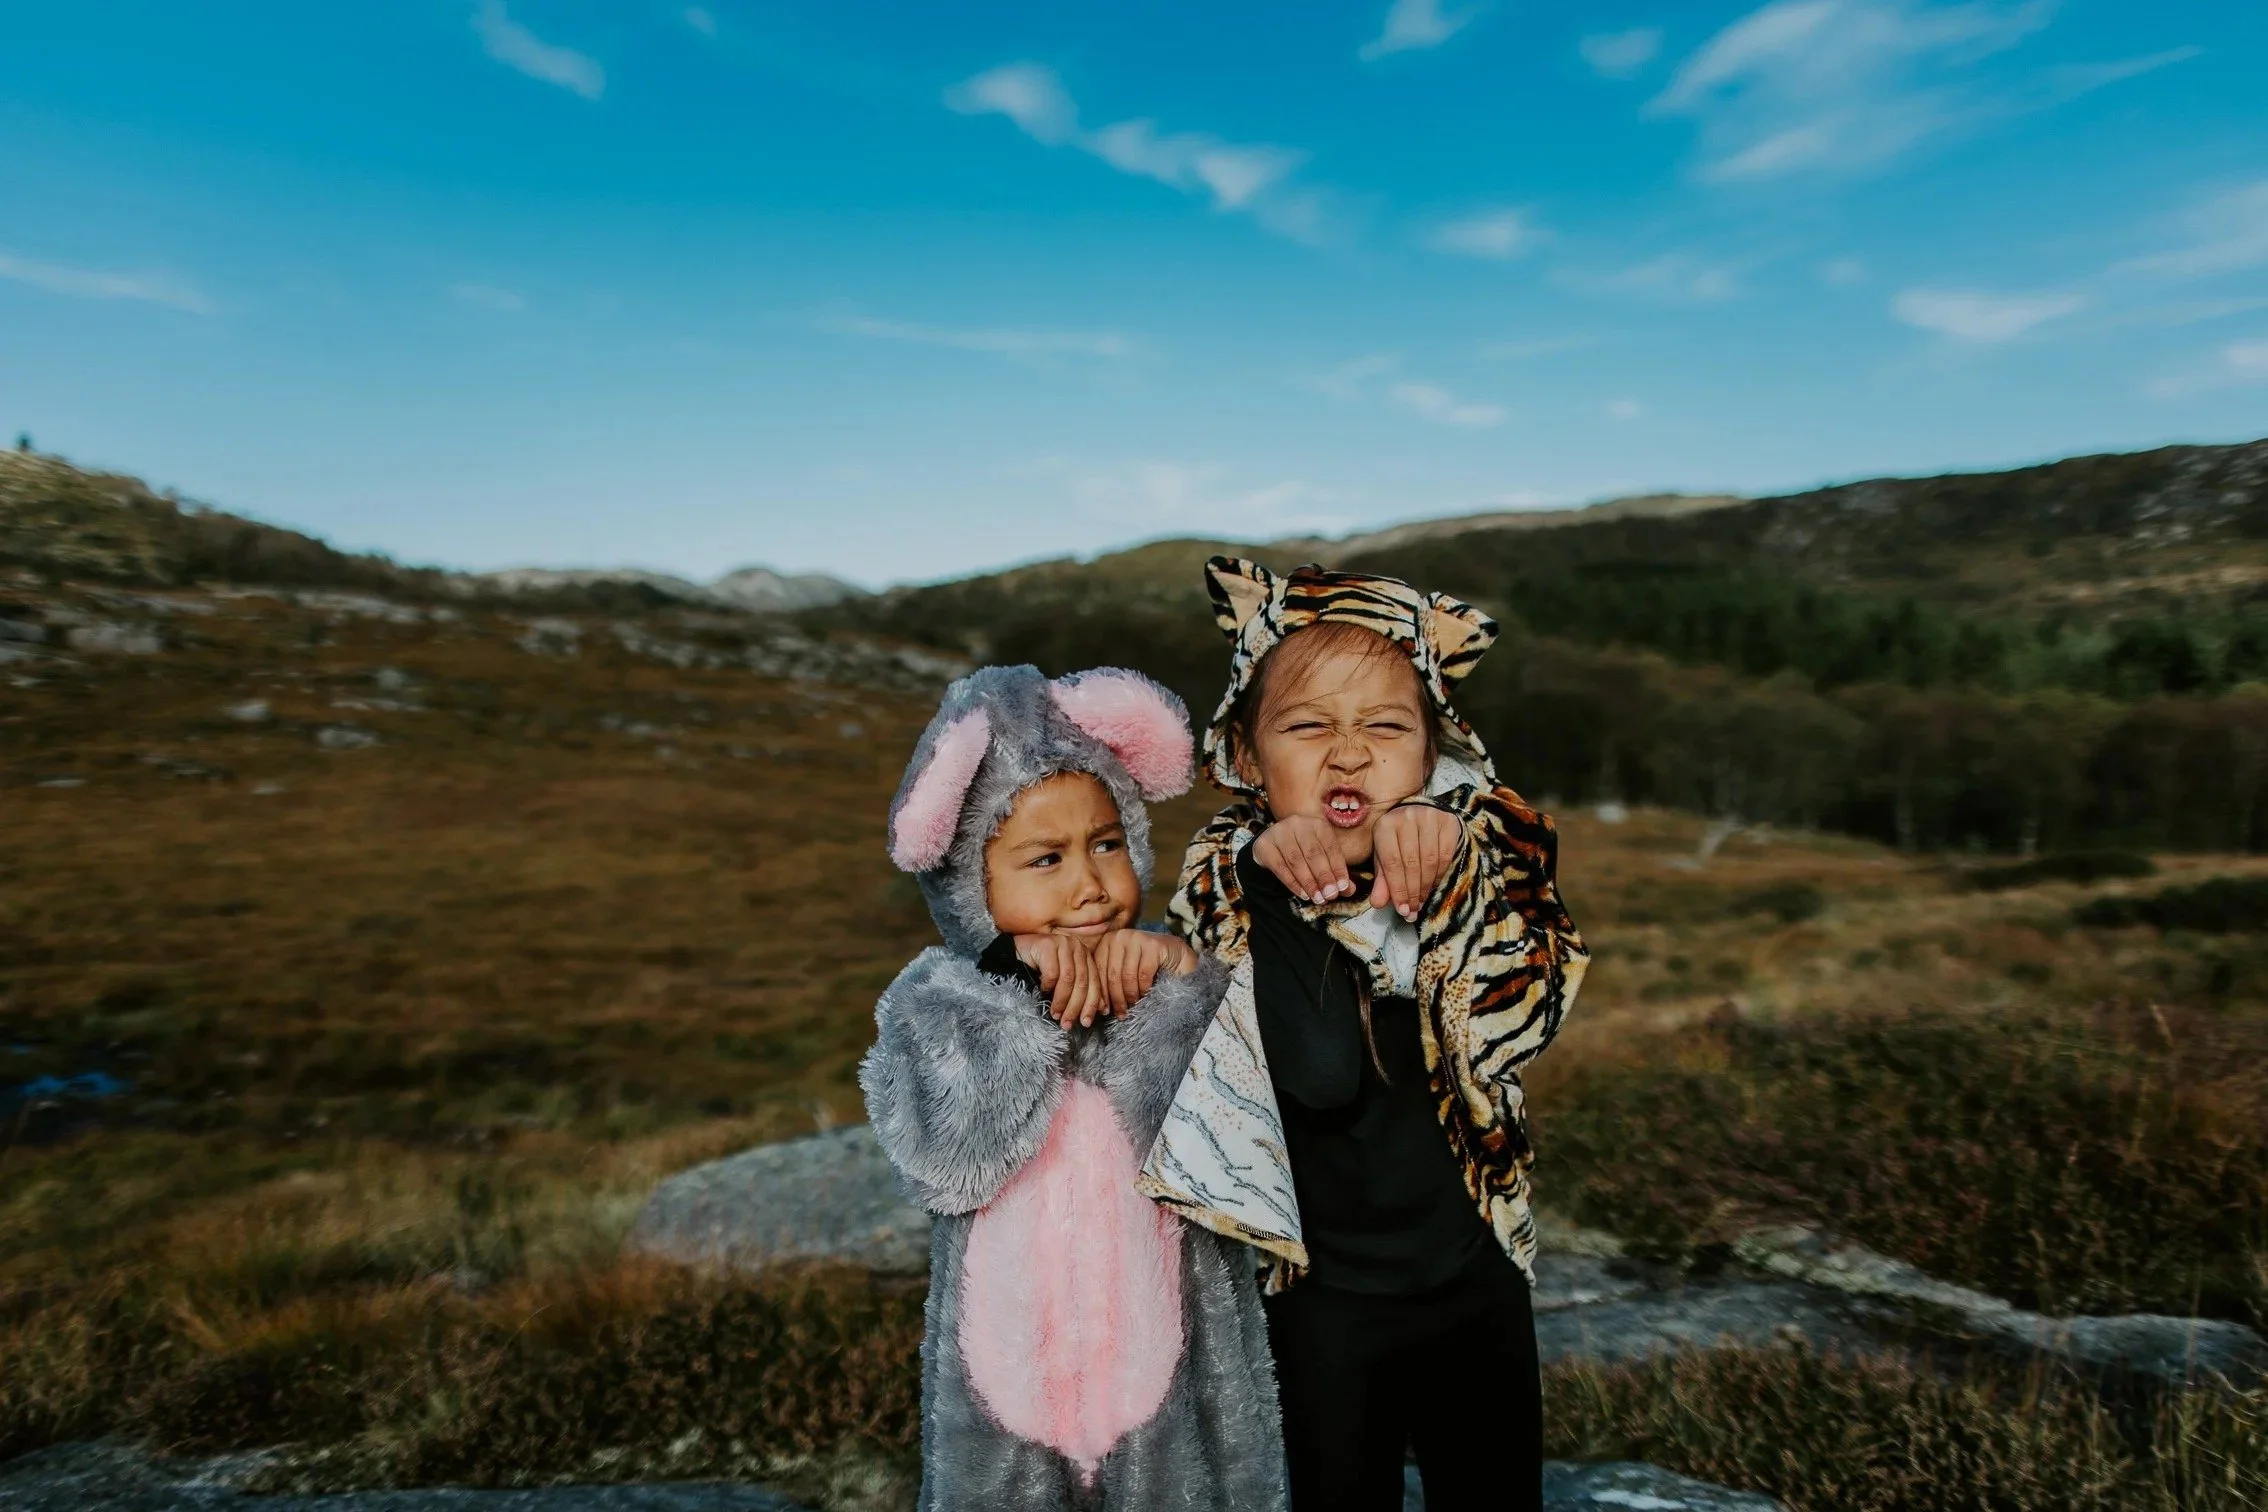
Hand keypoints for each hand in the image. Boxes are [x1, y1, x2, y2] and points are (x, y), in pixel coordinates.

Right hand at [1013, 933, 1109, 1028]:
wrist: (1015, 953)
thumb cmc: (1041, 970)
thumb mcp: (1065, 982)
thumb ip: (1082, 991)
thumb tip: (1103, 1010)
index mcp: (1085, 956)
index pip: (1094, 983)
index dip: (1092, 1004)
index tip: (1086, 1022)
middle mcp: (1077, 947)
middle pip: (1082, 983)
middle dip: (1075, 1007)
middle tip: (1067, 1024)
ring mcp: (1063, 943)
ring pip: (1068, 980)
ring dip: (1061, 1002)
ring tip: (1055, 1014)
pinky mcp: (1047, 944)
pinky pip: (1052, 973)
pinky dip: (1048, 987)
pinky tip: (1042, 991)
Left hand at [1093, 930, 1198, 1014]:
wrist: (1177, 956)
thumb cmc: (1146, 968)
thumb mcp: (1123, 972)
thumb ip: (1109, 982)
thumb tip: (1097, 1006)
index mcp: (1107, 941)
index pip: (1098, 971)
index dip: (1101, 993)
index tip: (1104, 1010)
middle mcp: (1120, 936)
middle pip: (1112, 974)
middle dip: (1116, 998)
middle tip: (1121, 1014)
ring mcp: (1137, 938)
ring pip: (1127, 976)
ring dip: (1131, 996)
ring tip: (1134, 1005)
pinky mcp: (1154, 945)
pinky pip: (1143, 974)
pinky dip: (1144, 988)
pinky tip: (1146, 994)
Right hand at [1251, 815, 1355, 904]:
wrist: (1274, 842)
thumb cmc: (1304, 850)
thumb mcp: (1323, 857)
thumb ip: (1336, 873)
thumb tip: (1349, 890)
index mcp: (1318, 825)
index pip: (1331, 847)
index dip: (1338, 868)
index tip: (1343, 887)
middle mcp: (1298, 824)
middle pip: (1313, 853)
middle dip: (1324, 877)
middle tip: (1330, 895)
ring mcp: (1279, 833)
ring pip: (1296, 861)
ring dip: (1309, 883)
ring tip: (1318, 898)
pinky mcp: (1264, 845)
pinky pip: (1279, 867)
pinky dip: (1292, 883)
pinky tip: (1302, 894)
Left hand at [1368, 803, 1462, 920]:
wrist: (1421, 813)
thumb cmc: (1399, 840)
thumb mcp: (1385, 857)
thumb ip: (1382, 880)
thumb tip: (1378, 904)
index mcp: (1385, 826)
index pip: (1392, 863)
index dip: (1397, 889)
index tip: (1402, 910)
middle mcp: (1406, 818)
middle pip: (1411, 864)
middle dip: (1412, 892)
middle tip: (1413, 911)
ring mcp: (1429, 817)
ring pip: (1429, 861)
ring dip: (1426, 886)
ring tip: (1422, 901)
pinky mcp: (1448, 822)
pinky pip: (1445, 855)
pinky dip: (1439, 875)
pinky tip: (1433, 885)